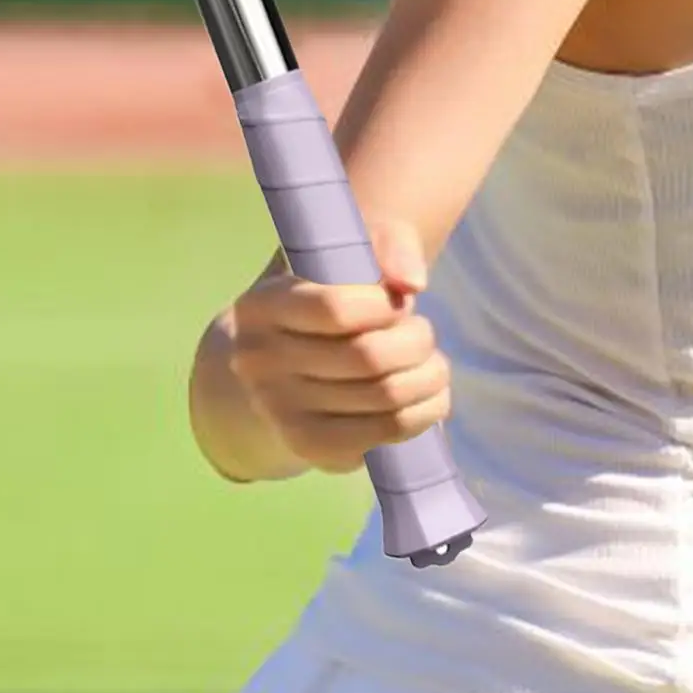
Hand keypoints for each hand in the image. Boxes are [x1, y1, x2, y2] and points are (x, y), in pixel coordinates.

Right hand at [225, 221, 449, 475]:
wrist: (284, 361)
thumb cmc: (325, 295)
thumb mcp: (346, 253)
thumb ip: (386, 244)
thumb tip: (412, 281)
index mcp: (261, 307)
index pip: (335, 309)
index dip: (385, 306)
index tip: (398, 302)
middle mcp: (259, 363)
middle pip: (367, 356)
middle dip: (416, 341)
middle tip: (423, 334)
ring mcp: (281, 411)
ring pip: (385, 396)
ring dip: (429, 375)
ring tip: (432, 362)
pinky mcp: (312, 447)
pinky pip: (386, 431)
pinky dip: (425, 411)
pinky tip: (429, 394)